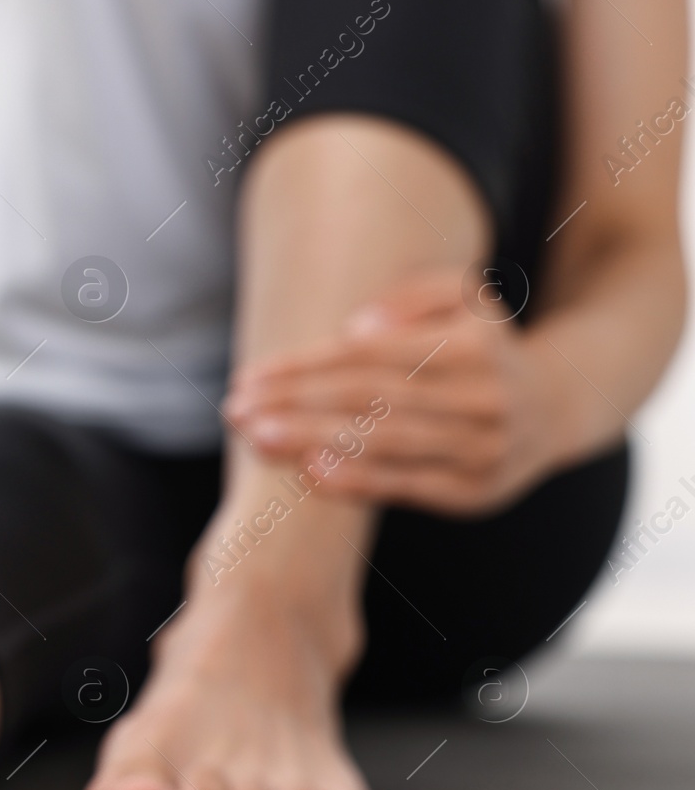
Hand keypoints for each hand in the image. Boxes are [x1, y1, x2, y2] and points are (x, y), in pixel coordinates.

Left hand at [224, 269, 566, 515]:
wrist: (554, 409)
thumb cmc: (480, 347)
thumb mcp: (464, 299)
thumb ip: (414, 296)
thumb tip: (358, 326)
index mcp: (475, 344)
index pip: (370, 355)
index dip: (305, 366)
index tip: (251, 376)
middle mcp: (484, 398)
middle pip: (370, 399)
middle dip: (295, 405)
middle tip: (235, 411)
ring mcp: (483, 450)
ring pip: (384, 444)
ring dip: (312, 442)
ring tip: (257, 438)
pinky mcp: (475, 493)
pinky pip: (408, 487)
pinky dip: (358, 481)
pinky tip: (310, 473)